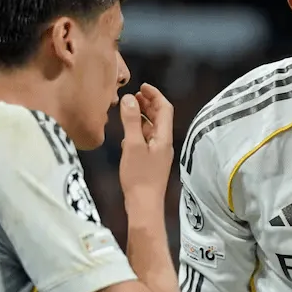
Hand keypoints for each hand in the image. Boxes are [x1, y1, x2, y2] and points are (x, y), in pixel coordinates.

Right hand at [118, 83, 173, 211]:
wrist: (144, 205)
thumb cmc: (139, 176)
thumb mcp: (132, 145)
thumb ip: (131, 122)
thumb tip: (130, 98)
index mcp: (164, 137)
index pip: (164, 109)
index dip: (154, 95)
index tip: (141, 87)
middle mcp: (164, 143)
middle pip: (160, 118)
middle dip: (148, 104)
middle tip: (133, 95)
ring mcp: (158, 154)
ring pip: (152, 129)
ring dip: (142, 117)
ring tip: (128, 110)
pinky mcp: (151, 162)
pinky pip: (146, 141)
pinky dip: (138, 132)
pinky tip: (126, 134)